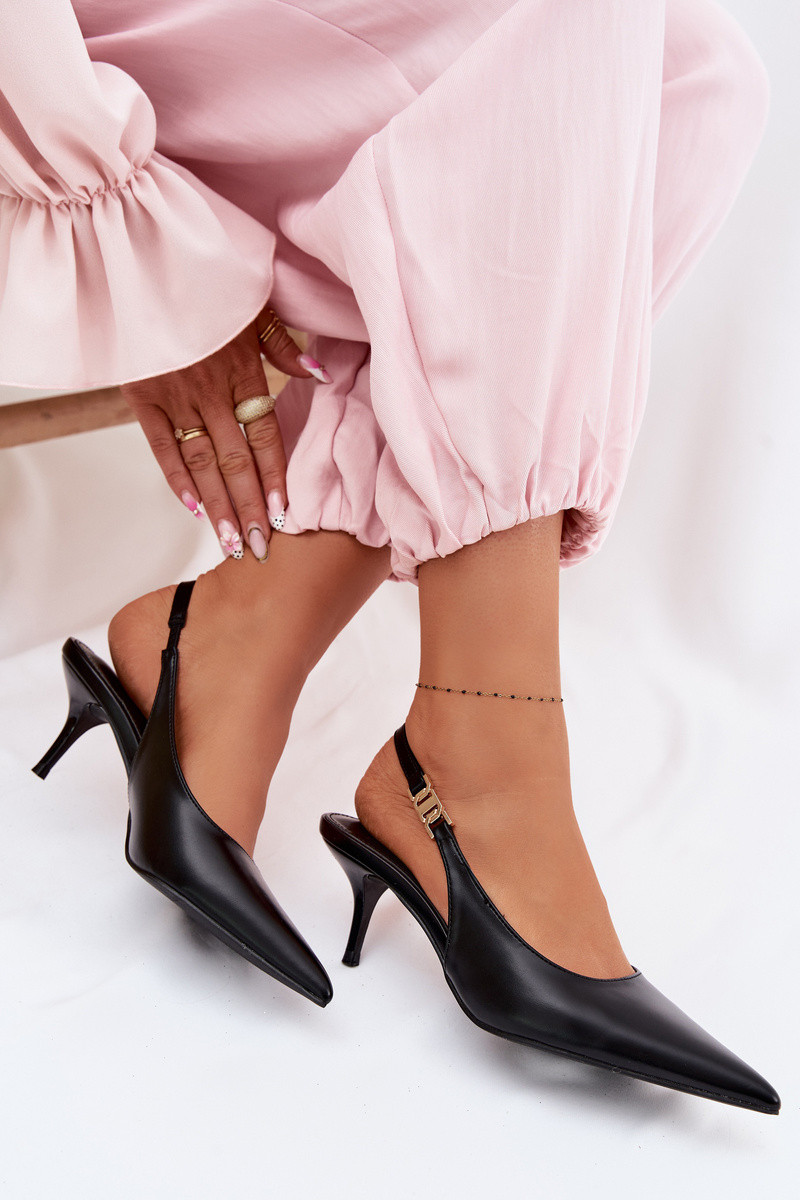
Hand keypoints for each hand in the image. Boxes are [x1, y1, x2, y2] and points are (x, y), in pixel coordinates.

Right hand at [120, 304, 331, 560]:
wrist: (142, 259)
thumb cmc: (206, 280)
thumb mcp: (252, 301)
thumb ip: (282, 344)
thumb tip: (318, 374)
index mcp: (243, 369)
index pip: (265, 435)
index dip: (274, 478)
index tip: (284, 516)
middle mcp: (211, 389)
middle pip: (235, 461)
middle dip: (249, 508)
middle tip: (261, 549)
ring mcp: (175, 395)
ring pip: (200, 462)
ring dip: (217, 506)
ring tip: (231, 543)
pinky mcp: (142, 395)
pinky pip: (160, 444)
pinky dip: (175, 477)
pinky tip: (192, 508)